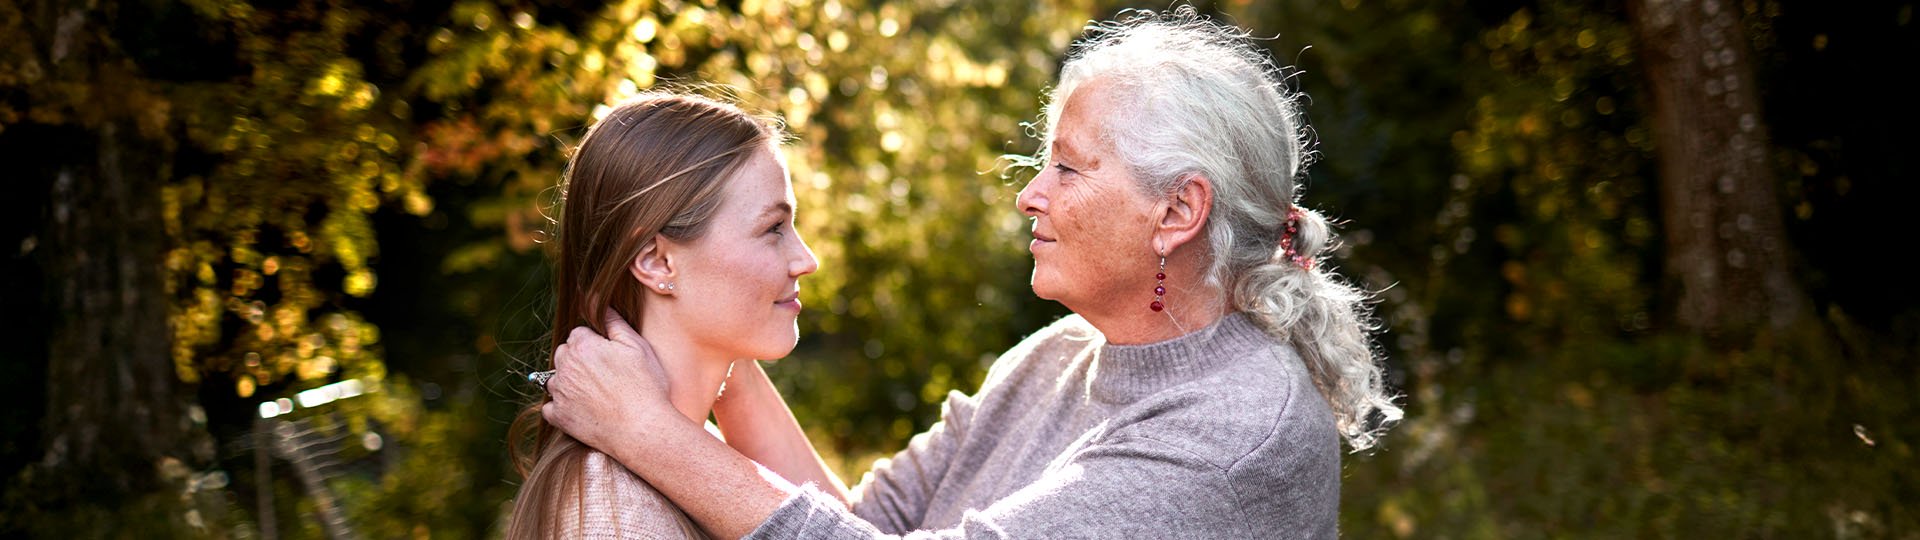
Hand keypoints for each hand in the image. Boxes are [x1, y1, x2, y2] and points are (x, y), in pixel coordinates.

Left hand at [542, 308, 671, 452]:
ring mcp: (560, 393)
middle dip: (578, 360)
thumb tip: (602, 305)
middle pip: (564, 354)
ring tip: (595, 393)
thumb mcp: (637, 346)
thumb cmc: (645, 386)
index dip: (595, 343)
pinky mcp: (559, 417)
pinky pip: (550, 407)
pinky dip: (561, 407)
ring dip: (569, 382)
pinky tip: (580, 409)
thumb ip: (615, 323)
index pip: (578, 334)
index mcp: (582, 345)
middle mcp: (565, 366)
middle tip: (605, 375)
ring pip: (556, 379)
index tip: (610, 356)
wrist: (642, 429)